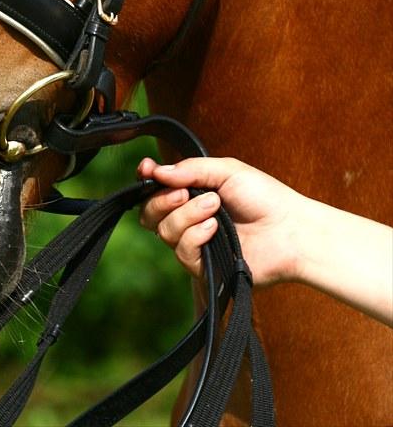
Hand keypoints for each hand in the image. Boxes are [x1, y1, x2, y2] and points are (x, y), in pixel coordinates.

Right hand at [138, 156, 302, 285]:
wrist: (290, 229)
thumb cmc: (264, 197)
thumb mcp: (227, 170)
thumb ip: (191, 170)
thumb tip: (157, 171)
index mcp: (192, 193)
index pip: (157, 189)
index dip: (147, 179)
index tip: (146, 169)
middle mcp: (189, 218)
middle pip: (151, 213)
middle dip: (162, 200)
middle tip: (183, 193)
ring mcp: (196, 243)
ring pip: (165, 231)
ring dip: (187, 215)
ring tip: (214, 208)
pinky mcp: (204, 267)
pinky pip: (182, 252)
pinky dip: (196, 235)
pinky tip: (214, 228)